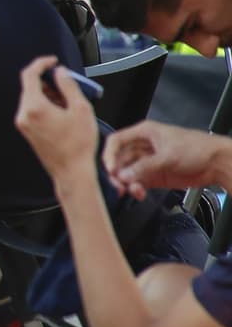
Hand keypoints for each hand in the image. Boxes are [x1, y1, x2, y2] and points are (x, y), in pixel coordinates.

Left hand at [14, 57, 99, 193]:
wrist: (72, 171)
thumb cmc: (78, 146)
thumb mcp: (80, 109)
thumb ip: (68, 86)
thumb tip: (60, 73)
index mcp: (34, 107)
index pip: (29, 75)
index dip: (41, 64)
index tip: (52, 61)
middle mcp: (24, 115)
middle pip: (31, 87)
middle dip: (49, 82)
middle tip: (68, 86)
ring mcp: (24, 124)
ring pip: (33, 99)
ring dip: (49, 95)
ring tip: (69, 104)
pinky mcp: (27, 131)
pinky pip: (33, 110)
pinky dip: (46, 105)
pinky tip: (63, 114)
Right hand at [102, 120, 231, 199]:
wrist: (217, 164)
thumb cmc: (198, 148)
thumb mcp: (167, 156)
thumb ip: (143, 167)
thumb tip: (124, 176)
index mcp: (144, 133)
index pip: (116, 141)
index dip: (109, 154)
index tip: (109, 169)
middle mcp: (143, 147)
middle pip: (119, 160)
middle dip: (117, 173)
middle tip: (118, 185)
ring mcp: (147, 162)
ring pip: (127, 173)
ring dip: (127, 184)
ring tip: (133, 191)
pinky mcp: (153, 176)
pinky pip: (137, 183)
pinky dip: (136, 189)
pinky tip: (140, 193)